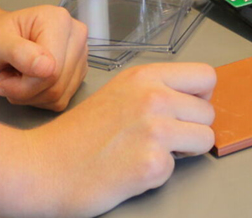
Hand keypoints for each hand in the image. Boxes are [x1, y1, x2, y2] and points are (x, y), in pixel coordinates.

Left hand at [0, 3, 88, 110]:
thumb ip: (20, 53)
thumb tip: (49, 68)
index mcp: (59, 21)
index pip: (53, 70)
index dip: (24, 84)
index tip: (2, 78)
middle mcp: (75, 35)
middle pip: (58, 85)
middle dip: (25, 91)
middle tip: (5, 77)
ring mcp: (78, 54)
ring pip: (60, 96)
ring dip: (30, 96)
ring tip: (14, 77)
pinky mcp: (76, 71)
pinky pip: (60, 100)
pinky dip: (38, 98)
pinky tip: (26, 82)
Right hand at [27, 62, 216, 217]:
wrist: (42, 167)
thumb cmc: (76, 135)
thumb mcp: (118, 93)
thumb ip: (154, 90)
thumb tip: (192, 99)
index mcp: (145, 76)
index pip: (206, 76)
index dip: (200, 97)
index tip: (187, 111)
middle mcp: (153, 97)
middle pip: (209, 111)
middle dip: (191, 128)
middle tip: (161, 139)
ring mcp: (154, 130)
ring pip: (204, 139)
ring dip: (182, 152)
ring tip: (148, 152)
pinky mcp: (152, 164)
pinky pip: (178, 169)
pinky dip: (157, 174)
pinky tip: (131, 169)